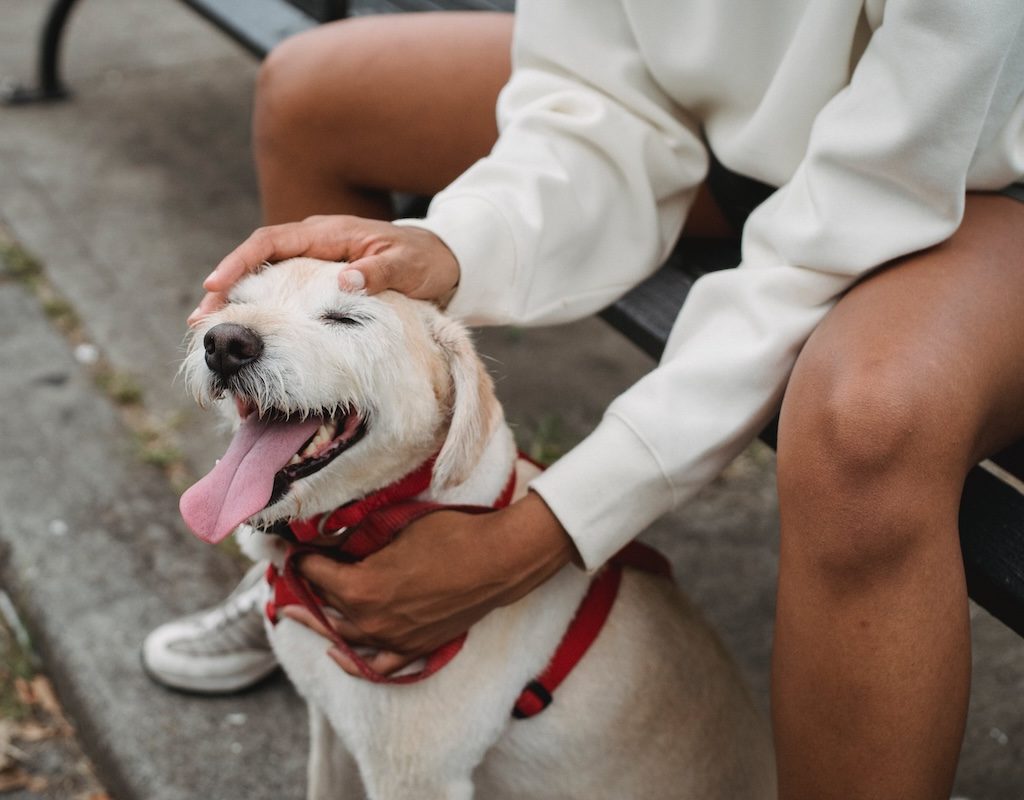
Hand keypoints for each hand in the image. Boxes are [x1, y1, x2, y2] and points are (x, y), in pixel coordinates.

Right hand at [189, 216, 459, 324]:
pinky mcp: (318, 282)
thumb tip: (346, 280)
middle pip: (257, 262)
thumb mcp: (406, 266)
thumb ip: (379, 273)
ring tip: (212, 331)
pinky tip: (251, 337)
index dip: (241, 262)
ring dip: (240, 303)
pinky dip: (263, 312)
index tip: (216, 286)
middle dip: (227, 287)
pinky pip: (283, 294)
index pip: (271, 241)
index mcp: (327, 233)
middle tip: (201, 320)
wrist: (441, 262)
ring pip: (266, 279)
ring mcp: (313, 263)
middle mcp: (312, 243)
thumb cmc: (423, 261)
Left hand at [279, 492, 578, 676]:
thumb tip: (336, 537)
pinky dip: (353, 661)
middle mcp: (369, 620)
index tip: (292, 547)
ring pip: (342, 636)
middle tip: (287, 579)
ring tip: (299, 611)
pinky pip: (376, 666)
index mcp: (359, 587)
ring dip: (319, 621)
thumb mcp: (396, 527)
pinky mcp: (414, 648)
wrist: (496, 561)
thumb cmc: (449, 536)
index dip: (299, 556)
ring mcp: (392, 639)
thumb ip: (361, 540)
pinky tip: (337, 653)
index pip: (314, 572)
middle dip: (302, 589)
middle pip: (321, 607)